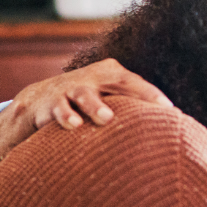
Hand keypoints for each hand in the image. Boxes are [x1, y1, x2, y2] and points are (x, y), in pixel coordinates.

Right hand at [0, 59, 172, 167]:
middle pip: (116, 82)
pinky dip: (65, 116)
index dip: (152, 94)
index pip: (135, 82)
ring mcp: (68, 89)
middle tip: (153, 109)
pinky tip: (73, 125)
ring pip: (84, 95)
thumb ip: (131, 111)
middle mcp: (91, 78)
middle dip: (136, 94)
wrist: (36, 102)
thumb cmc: (84, 106)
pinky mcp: (47, 104)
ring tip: (106, 118)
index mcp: (110, 75)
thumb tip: (169, 132)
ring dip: (95, 106)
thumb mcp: (107, 101)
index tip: (170, 109)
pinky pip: (57, 110)